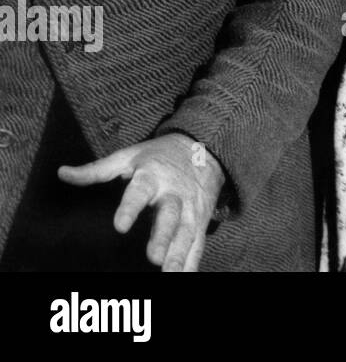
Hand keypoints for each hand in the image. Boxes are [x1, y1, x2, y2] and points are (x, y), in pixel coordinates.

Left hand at [58, 132, 224, 271]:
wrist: (203, 148)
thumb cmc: (159, 155)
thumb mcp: (128, 156)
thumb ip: (97, 170)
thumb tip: (62, 173)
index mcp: (153, 176)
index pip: (140, 191)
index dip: (130, 208)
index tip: (120, 226)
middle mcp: (173, 194)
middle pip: (170, 216)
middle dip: (163, 237)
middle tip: (153, 258)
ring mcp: (190, 208)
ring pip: (186, 232)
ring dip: (179, 254)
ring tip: (170, 274)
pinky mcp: (200, 220)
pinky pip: (198, 242)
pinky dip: (193, 261)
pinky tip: (185, 276)